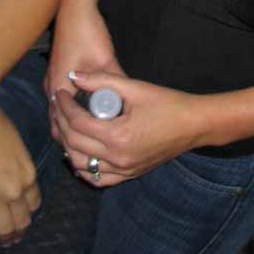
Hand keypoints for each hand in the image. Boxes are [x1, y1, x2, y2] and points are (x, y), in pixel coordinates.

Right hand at [0, 96, 40, 247]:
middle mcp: (17, 189)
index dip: (28, 210)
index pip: (34, 201)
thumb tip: (10, 163)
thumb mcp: (13, 138)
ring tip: (3, 242)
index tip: (22, 214)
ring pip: (7, 229)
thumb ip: (15, 158)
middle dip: (19, 228)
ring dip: (6, 238)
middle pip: (22, 218)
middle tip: (14, 235)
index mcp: (28, 171)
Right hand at [44, 1, 122, 143]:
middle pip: (58, 122)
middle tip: (94, 151)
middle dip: (72, 137)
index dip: (76, 140)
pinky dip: (72, 113)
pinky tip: (89, 116)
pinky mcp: (59, 73)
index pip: (62, 124)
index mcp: (60, 86)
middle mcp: (52, 86)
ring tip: (93, 140)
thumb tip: (128, 107)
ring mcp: (53, 80)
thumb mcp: (106, 60)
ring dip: (71, 126)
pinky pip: (62, 102)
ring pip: (59, 113)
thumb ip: (114, 83)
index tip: (93, 151)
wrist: (75, 7)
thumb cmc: (88, 32)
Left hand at [52, 70, 204, 187]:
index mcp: (118, 137)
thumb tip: (74, 75)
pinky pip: (97, 178)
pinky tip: (80, 152)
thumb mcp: (135, 87)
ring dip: (69, 146)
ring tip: (67, 126)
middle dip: (62, 122)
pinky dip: (84, 167)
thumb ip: (102, 80)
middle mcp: (118, 159)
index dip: (64, 106)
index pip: (78, 123)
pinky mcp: (129, 175)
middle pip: (75, 144)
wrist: (194, 125)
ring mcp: (124, 171)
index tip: (60, 92)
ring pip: (81, 165)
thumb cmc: (168, 103)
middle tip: (58, 106)